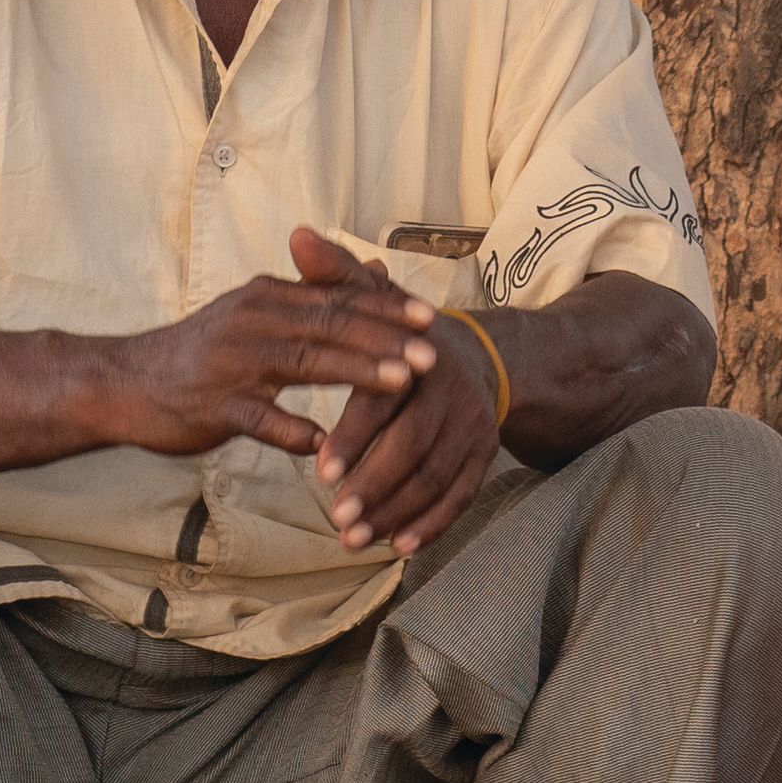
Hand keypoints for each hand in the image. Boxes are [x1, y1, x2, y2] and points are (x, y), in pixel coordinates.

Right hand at [106, 226, 437, 461]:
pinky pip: (259, 419)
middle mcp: (254, 321)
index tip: (431, 318)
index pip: (337, 298)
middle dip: (385, 340)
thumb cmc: (204, 352)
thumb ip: (319, 296)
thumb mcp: (260, 311)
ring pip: (304, 364)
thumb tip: (378, 267)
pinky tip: (325, 445)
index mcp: (269, 297)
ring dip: (356, 373)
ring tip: (401, 383)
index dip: (385, 309)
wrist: (125, 382)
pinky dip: (291, 431)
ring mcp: (233, 364)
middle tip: (432, 354)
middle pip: (330, 326)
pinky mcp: (214, 406)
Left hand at [309, 241, 503, 557]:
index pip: (387, 401)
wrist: (482, 359)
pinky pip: (461, 497)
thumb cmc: (408, 335)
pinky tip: (399, 547)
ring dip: (396, 511)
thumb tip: (298, 235)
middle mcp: (455, 396)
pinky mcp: (483, 459)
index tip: (322, 468)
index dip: (356, 435)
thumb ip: (335, 276)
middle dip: (375, 485)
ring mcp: (474, 430)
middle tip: (335, 518)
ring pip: (437, 478)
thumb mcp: (375, 298)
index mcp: (423, 359)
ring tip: (353, 539)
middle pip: (414, 447)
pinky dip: (433, 524)